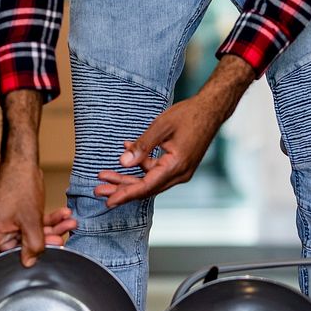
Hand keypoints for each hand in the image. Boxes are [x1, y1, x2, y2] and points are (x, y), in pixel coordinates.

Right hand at [0, 159, 77, 292]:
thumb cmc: (19, 183)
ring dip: (47, 230)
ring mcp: (3, 221)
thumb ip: (33, 244)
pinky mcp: (13, 214)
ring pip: (26, 235)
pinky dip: (45, 221)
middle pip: (14, 248)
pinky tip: (62, 215)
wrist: (22, 159)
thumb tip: (29, 262)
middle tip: (60, 239)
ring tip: (67, 223)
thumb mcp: (31, 219)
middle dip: (39, 243)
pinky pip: (28, 224)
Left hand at [95, 55, 254, 207]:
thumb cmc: (189, 114)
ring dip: (128, 178)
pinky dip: (141, 165)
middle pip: (146, 188)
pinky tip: (126, 151)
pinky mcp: (179, 165)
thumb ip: (142, 145)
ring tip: (105, 176)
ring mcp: (180, 171)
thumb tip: (123, 162)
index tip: (109, 201)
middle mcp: (179, 174)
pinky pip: (156, 170)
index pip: (146, 186)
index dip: (125, 194)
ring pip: (149, 180)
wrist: (211, 109)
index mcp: (176, 166)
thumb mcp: (161, 126)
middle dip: (121, 189)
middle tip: (99, 191)